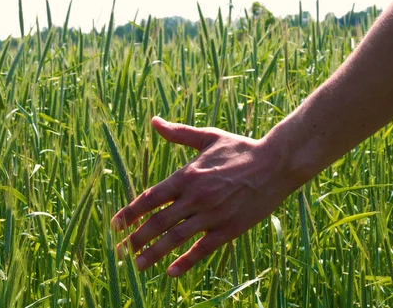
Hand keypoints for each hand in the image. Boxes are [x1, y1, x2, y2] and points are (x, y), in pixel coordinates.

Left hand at [111, 116, 297, 276]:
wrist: (276, 164)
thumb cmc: (241, 148)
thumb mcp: (208, 137)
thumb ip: (178, 134)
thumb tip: (154, 121)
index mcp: (187, 175)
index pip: (150, 198)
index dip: (130, 213)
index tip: (115, 225)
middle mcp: (196, 197)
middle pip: (157, 223)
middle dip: (136, 239)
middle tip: (120, 252)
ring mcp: (212, 215)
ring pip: (176, 239)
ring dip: (153, 254)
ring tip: (137, 266)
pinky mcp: (229, 229)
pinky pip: (202, 249)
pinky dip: (186, 261)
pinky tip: (171, 272)